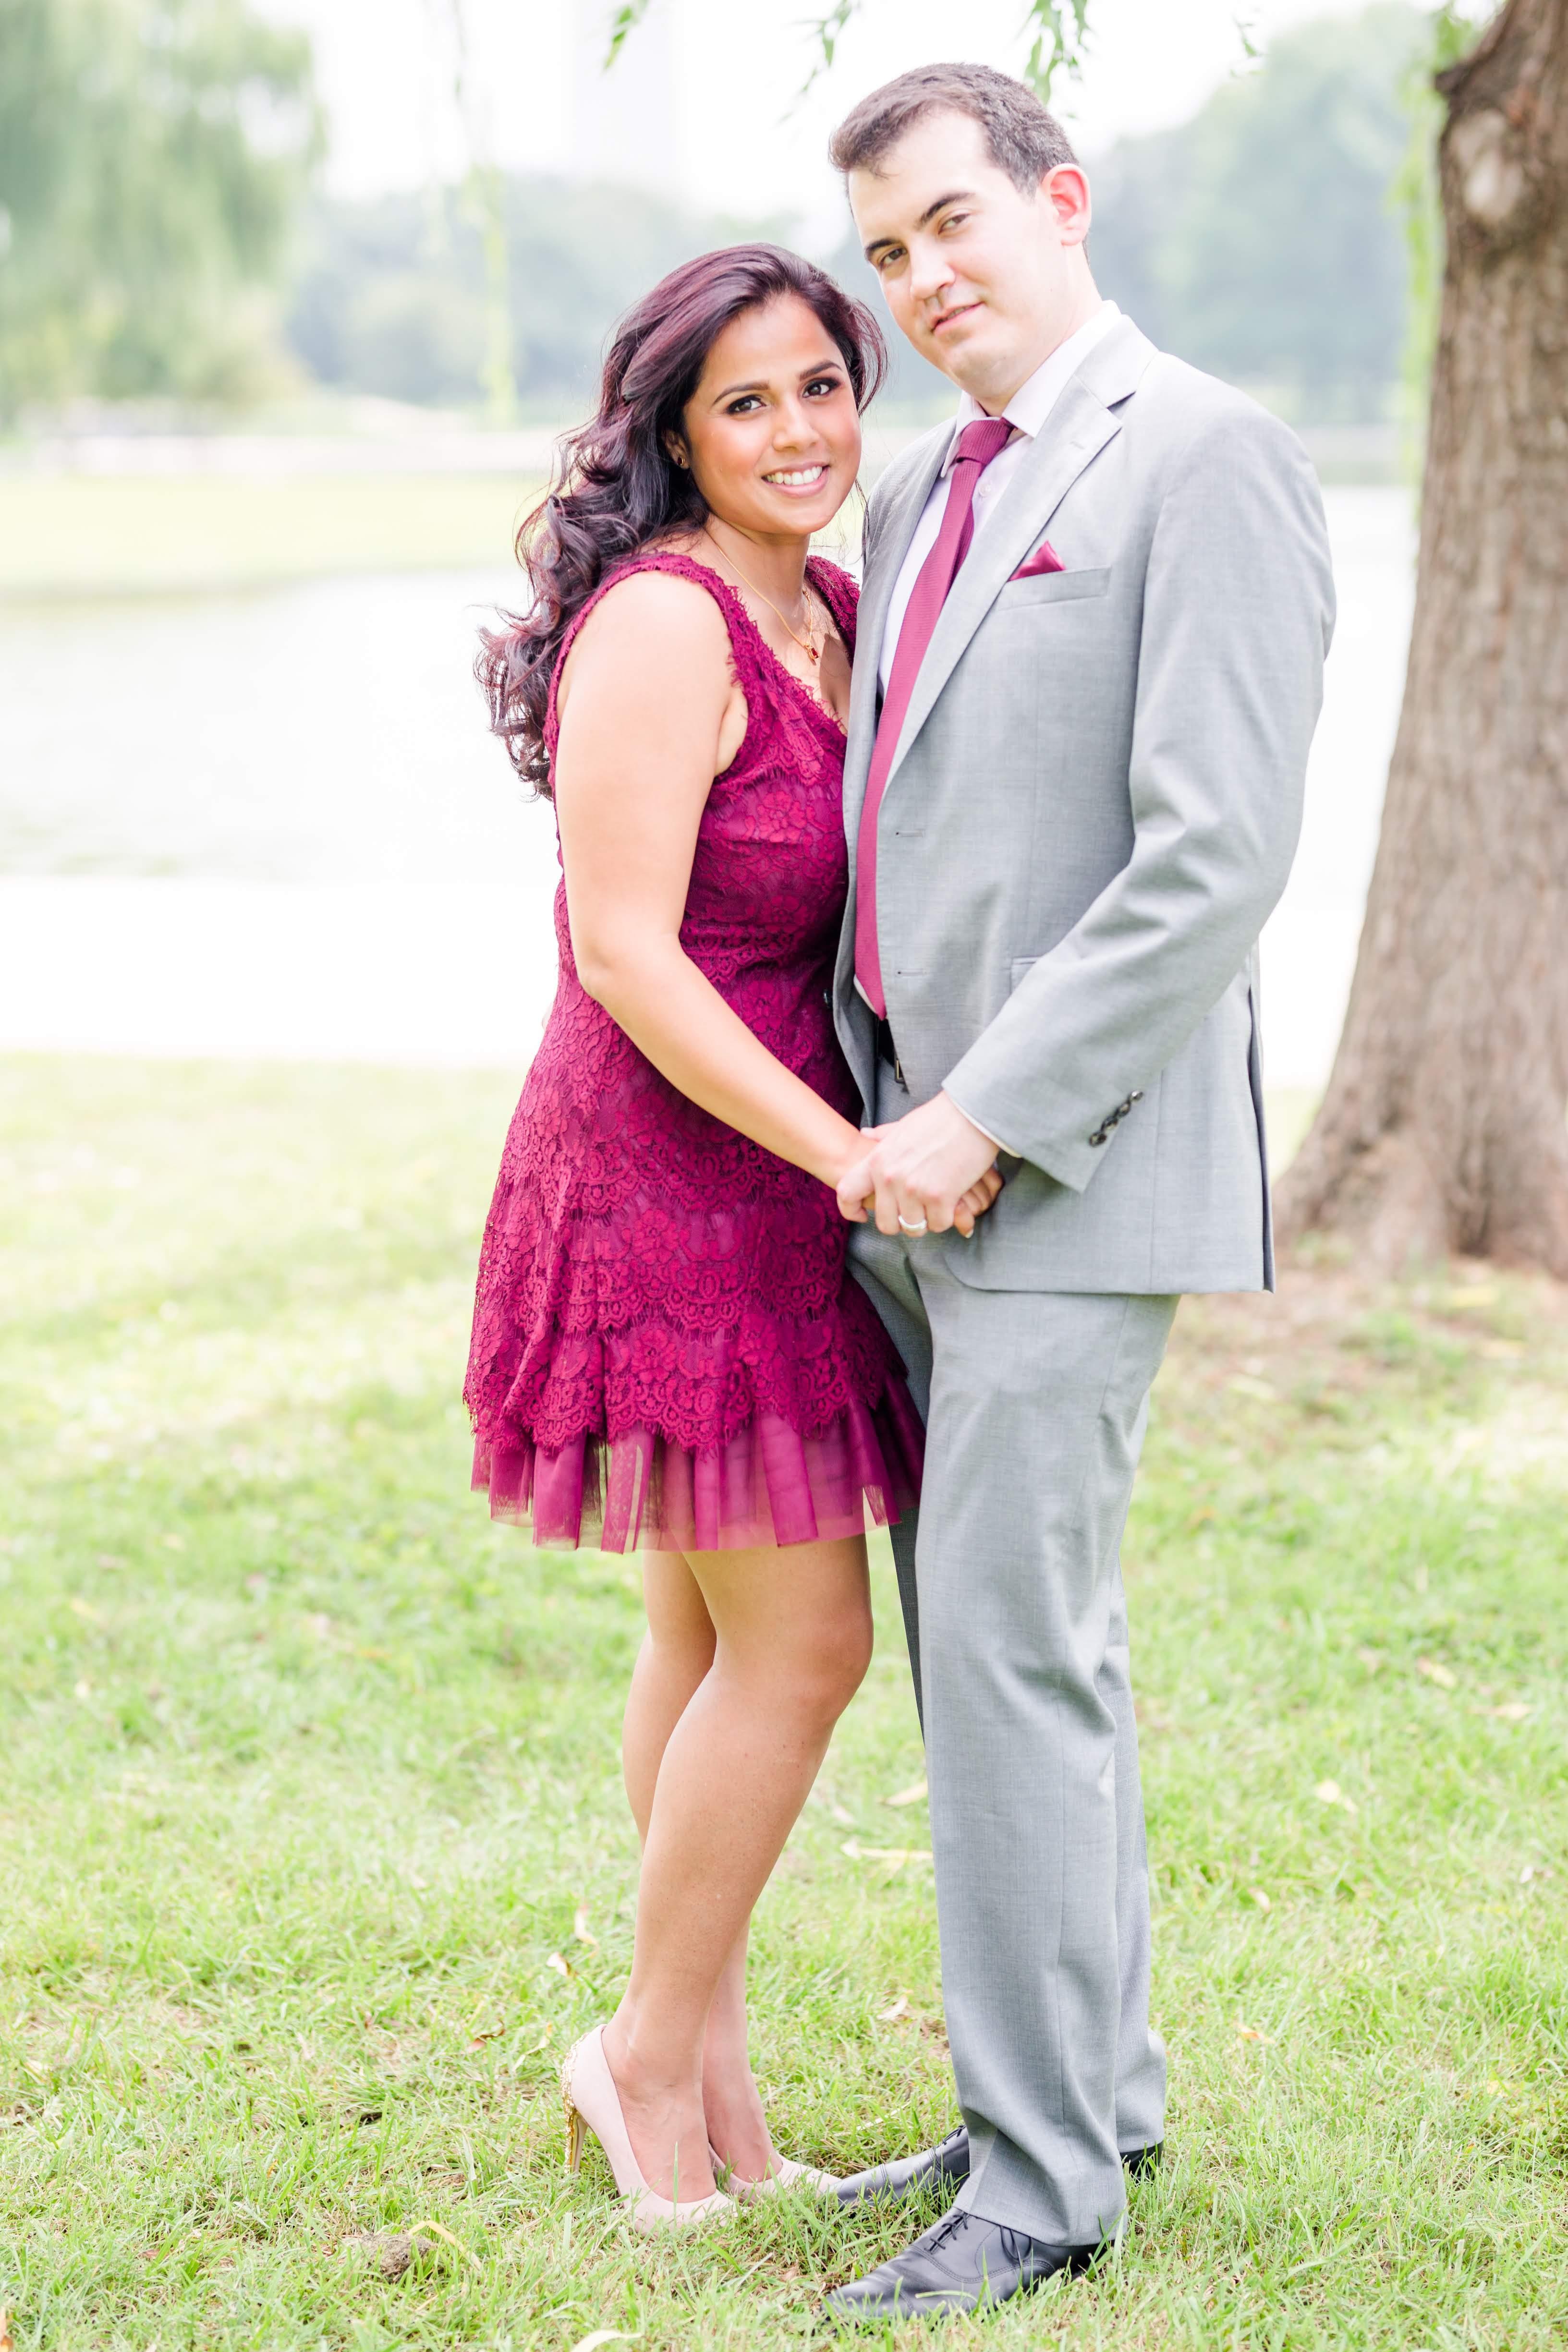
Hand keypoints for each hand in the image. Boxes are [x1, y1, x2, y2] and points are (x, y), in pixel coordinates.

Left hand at [836, 1092, 1003, 1236]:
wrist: (972, 1114)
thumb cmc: (940, 1119)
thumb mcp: (903, 1126)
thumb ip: (882, 1137)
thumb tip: (865, 1134)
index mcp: (877, 1160)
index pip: (847, 1193)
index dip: (850, 1210)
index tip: (862, 1215)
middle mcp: (890, 1177)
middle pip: (886, 1224)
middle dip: (901, 1222)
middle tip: (917, 1210)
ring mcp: (913, 1189)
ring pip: (913, 1227)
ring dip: (927, 1220)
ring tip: (937, 1201)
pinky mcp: (939, 1197)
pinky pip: (939, 1224)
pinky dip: (947, 1217)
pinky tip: (953, 1199)